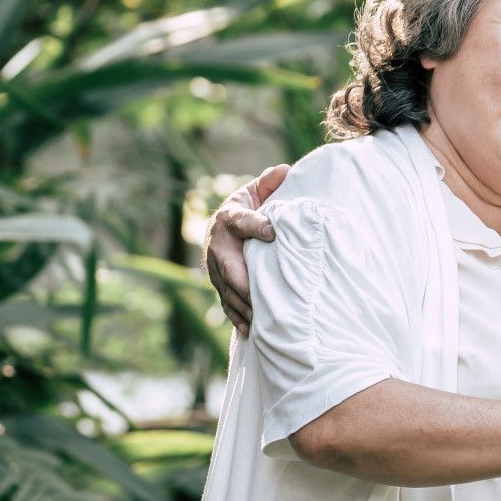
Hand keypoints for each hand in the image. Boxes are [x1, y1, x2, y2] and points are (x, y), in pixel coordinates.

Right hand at [203, 164, 287, 333]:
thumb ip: (269, 183)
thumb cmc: (248, 208)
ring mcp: (215, 269)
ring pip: (227, 289)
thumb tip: (286, 170)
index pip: (241, 221)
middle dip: (244, 281)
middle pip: (229, 266)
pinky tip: (250, 330)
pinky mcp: (219, 285)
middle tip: (261, 293)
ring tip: (261, 318)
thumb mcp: (255, 192)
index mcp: (228, 218)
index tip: (273, 231)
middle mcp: (217, 245)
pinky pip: (226, 303)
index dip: (256, 225)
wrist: (223, 226)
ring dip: (243, 305)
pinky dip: (237, 317)